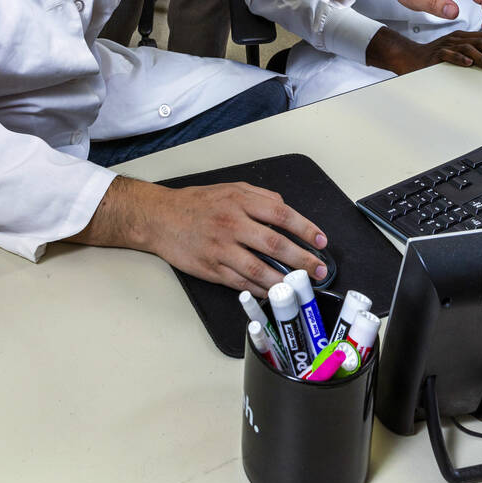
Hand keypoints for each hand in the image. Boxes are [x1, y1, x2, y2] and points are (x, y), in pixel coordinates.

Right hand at [72, 177, 327, 293]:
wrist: (160, 217)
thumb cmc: (197, 202)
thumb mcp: (230, 189)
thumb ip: (260, 197)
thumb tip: (286, 209)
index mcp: (240, 201)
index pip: (281, 214)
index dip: (305, 228)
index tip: (321, 241)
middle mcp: (232, 224)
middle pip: (274, 244)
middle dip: (302, 259)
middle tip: (319, 270)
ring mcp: (221, 249)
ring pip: (259, 269)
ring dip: (283, 281)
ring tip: (300, 288)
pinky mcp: (211, 269)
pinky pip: (241, 283)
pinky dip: (259, 290)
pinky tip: (273, 293)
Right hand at [367, 26, 481, 74]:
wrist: (408, 57)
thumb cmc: (433, 57)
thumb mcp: (456, 52)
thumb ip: (472, 53)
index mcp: (461, 36)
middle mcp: (455, 38)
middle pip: (481, 41)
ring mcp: (445, 45)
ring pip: (468, 48)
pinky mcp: (435, 54)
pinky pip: (449, 55)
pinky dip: (460, 59)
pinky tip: (468, 64)